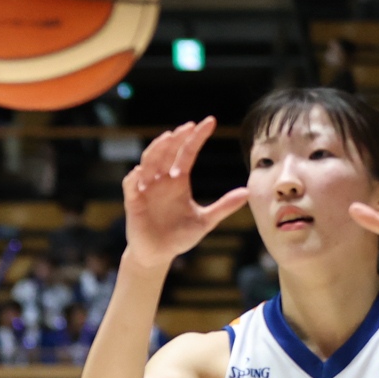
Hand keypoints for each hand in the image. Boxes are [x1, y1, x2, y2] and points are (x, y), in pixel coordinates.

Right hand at [122, 119, 248, 269]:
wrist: (158, 255)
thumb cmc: (180, 237)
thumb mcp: (205, 221)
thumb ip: (224, 206)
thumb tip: (247, 192)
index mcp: (178, 180)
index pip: (187, 152)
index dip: (197, 137)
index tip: (210, 122)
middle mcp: (162, 180)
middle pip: (167, 152)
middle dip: (176, 138)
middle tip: (189, 127)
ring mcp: (146, 189)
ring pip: (149, 162)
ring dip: (157, 150)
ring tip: (167, 138)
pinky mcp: (133, 202)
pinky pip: (131, 186)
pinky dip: (134, 178)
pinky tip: (140, 171)